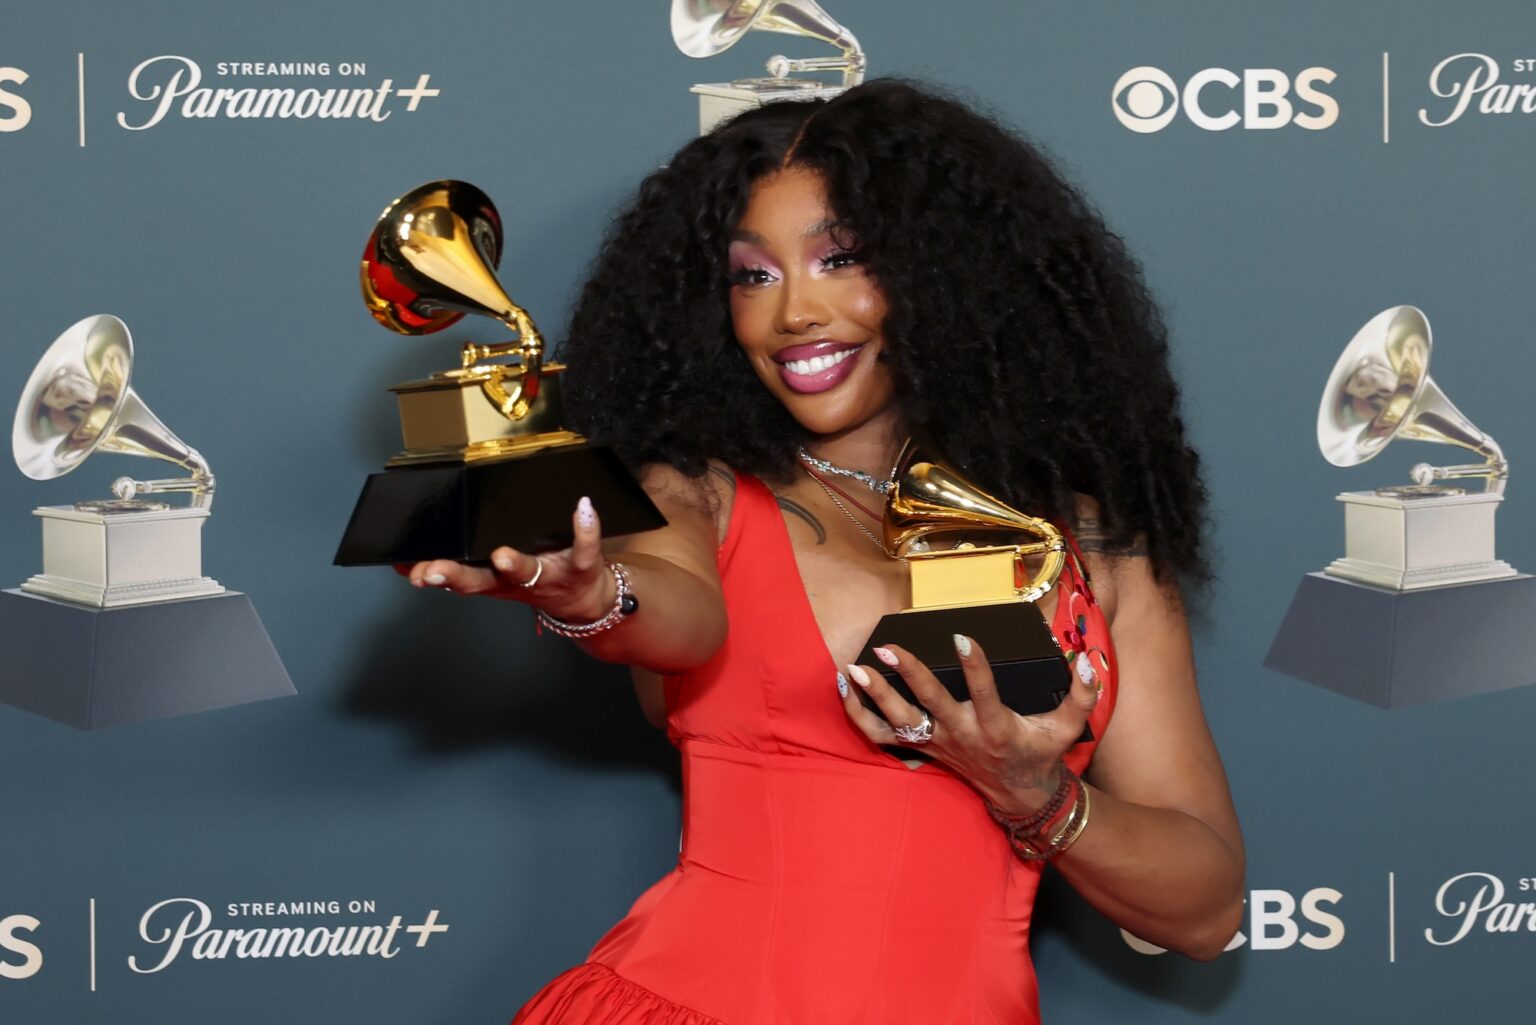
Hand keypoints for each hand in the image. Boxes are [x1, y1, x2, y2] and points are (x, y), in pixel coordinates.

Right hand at [394, 495, 613, 621]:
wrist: (585, 603)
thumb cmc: (533, 579)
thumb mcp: (492, 578)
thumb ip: (454, 568)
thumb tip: (402, 560)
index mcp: (492, 579)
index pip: (457, 579)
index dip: (435, 577)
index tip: (414, 572)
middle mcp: (514, 581)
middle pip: (482, 579)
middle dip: (456, 576)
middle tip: (435, 570)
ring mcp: (547, 574)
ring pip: (527, 570)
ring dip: (512, 564)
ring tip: (500, 553)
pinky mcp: (580, 564)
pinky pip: (584, 546)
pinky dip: (584, 527)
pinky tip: (582, 507)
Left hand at [841, 636, 1101, 815]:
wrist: (1019, 795)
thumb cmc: (1040, 754)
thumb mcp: (1068, 728)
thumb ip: (1082, 695)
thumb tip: (1089, 659)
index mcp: (996, 727)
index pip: (984, 693)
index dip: (973, 666)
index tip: (961, 636)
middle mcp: (962, 735)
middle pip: (930, 705)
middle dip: (908, 676)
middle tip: (888, 648)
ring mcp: (937, 743)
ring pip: (898, 723)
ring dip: (873, 698)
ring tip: (853, 669)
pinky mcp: (921, 747)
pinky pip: (882, 736)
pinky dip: (859, 716)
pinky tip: (845, 689)